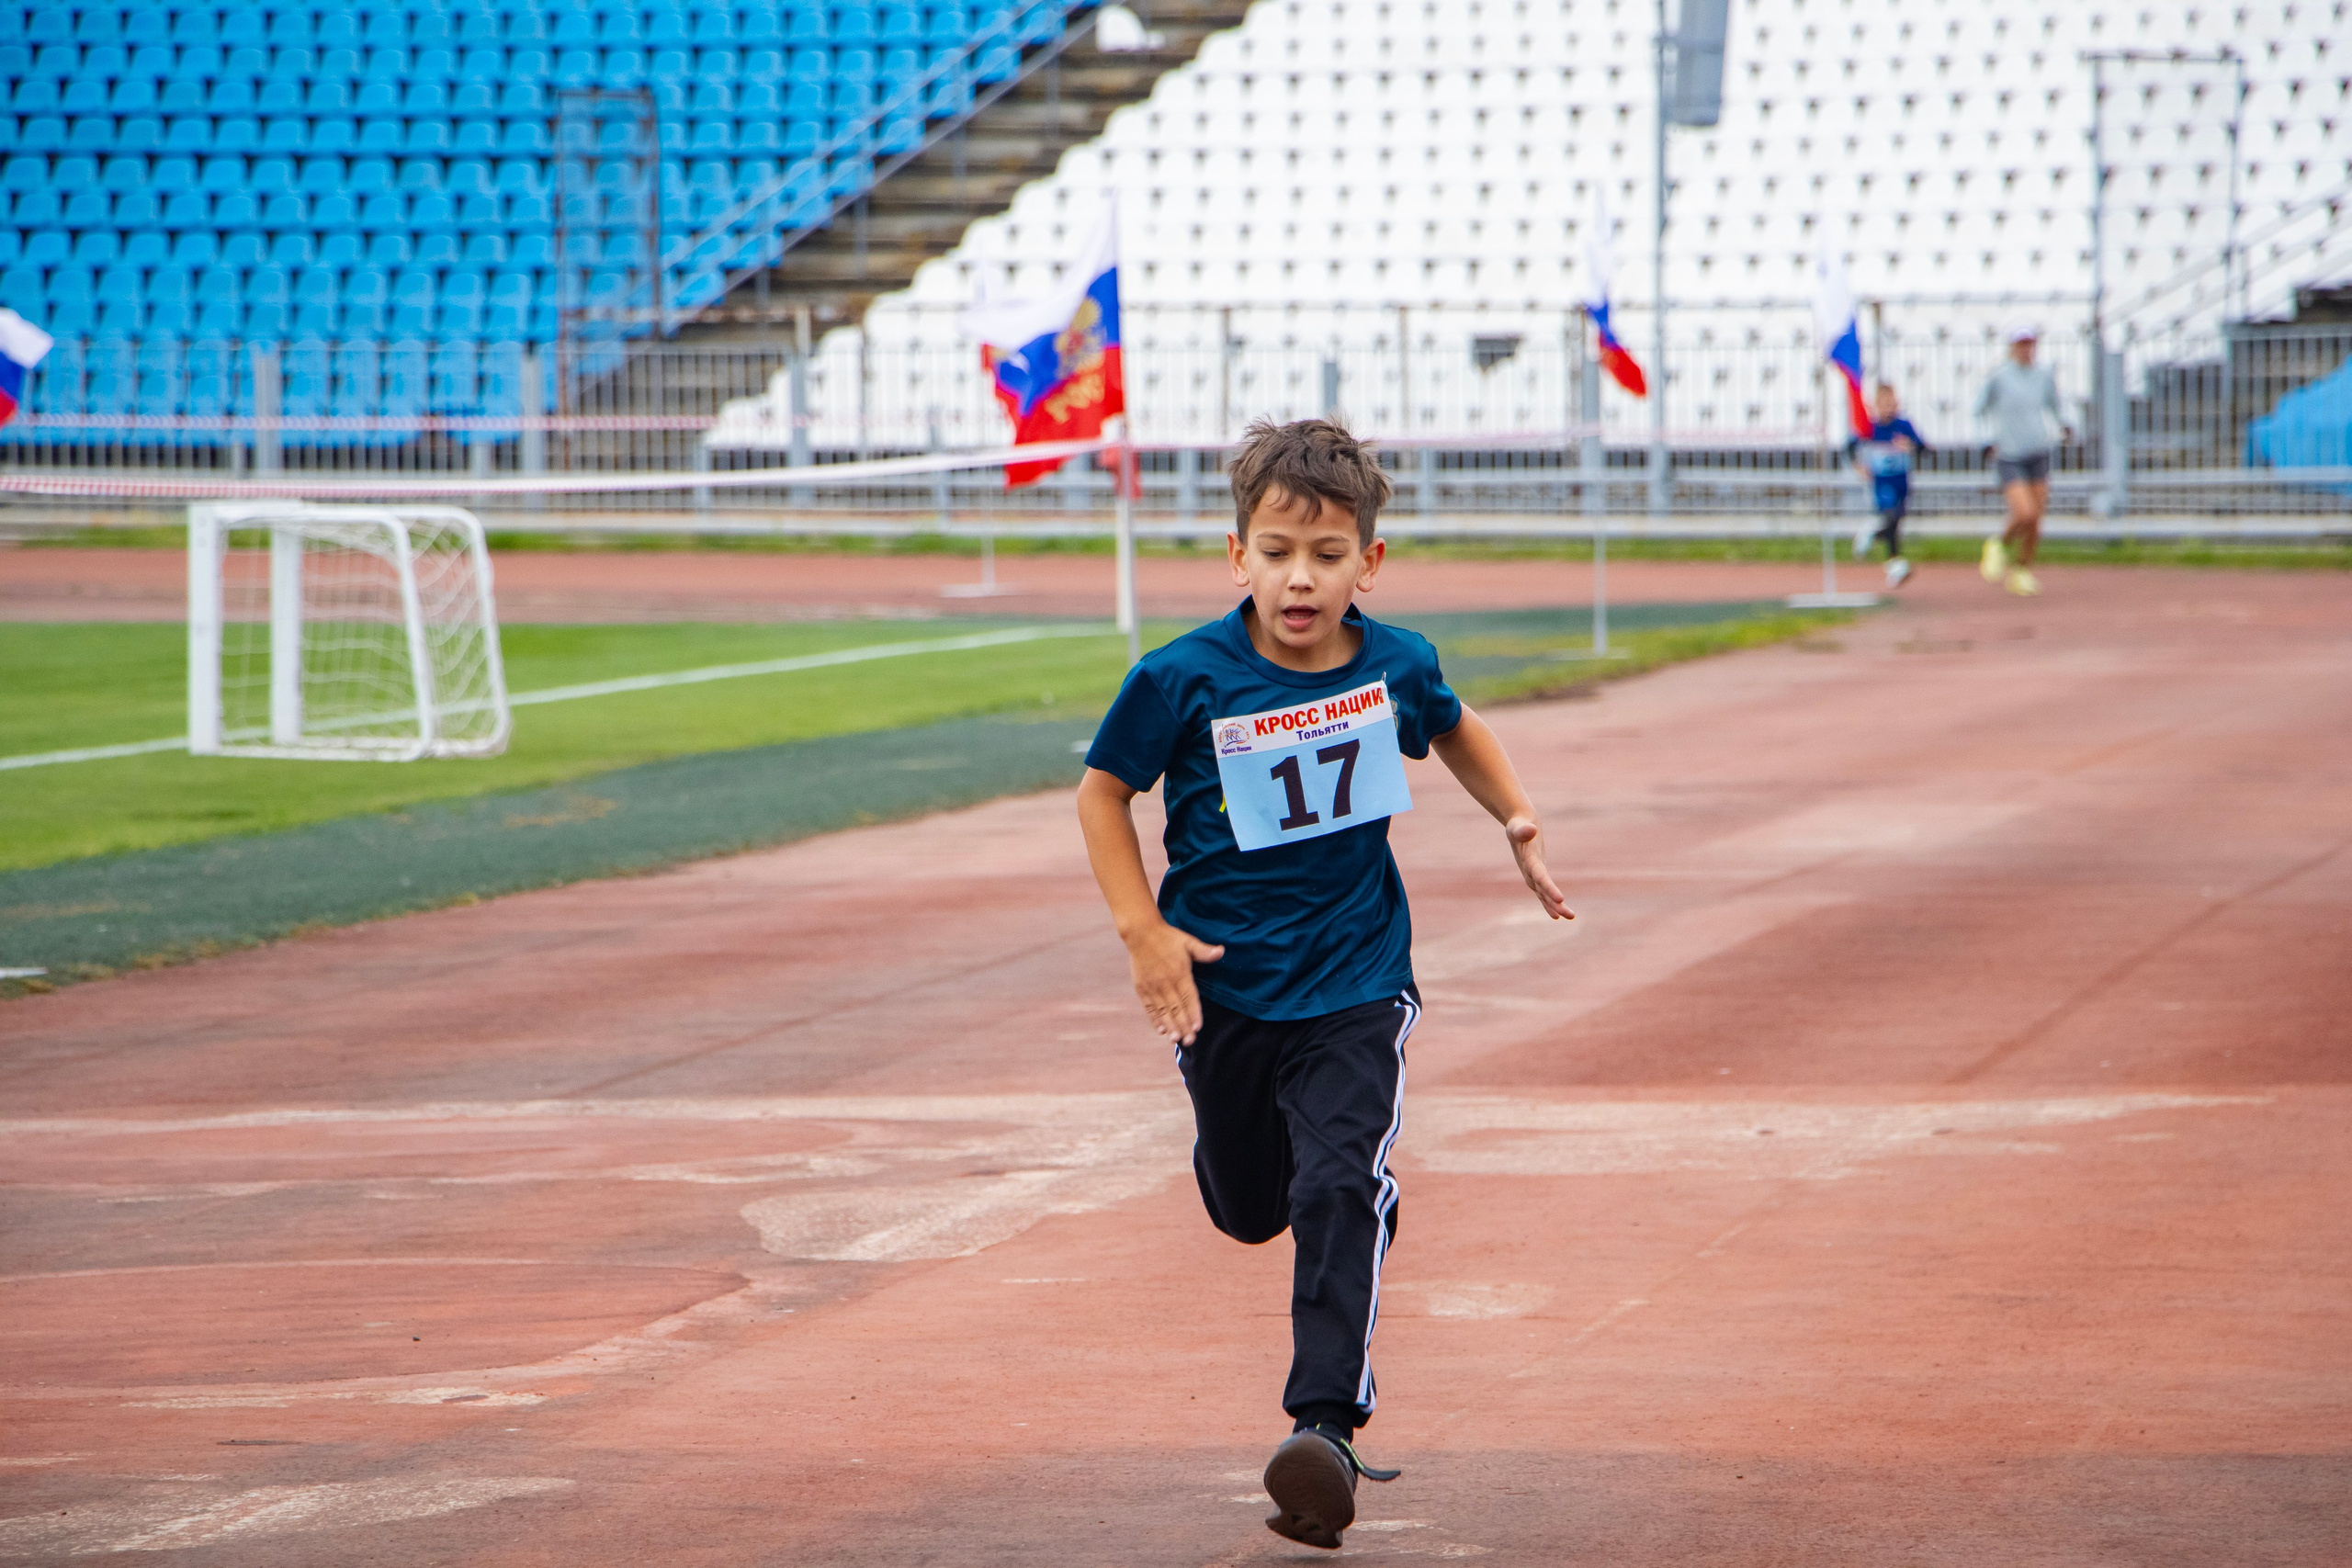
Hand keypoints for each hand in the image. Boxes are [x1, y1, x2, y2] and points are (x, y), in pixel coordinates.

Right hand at [1123, 919, 1224, 1044]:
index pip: (1189, 998)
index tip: (1198, 1027)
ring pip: (1163, 1011)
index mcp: (1180, 974)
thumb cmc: (1168, 938)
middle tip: (1190, 1041)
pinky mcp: (1142, 989)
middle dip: (1183, 1026)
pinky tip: (1161, 1030)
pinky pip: (1149, 1008)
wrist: (1141, 933)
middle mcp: (1166, 983)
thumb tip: (1221, 951)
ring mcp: (1152, 987)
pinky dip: (1155, 1020)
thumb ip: (1204, 951)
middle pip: (1176, 1009)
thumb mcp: (1188, 942)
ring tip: (1176, 1039)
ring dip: (1170, 1026)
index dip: (1194, 1013)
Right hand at [1506, 818, 1572, 920]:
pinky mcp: (1536, 875)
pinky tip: (1559, 913)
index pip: (1540, 876)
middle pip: (1542, 891)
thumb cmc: (1519, 824)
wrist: (1517, 825)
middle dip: (1554, 904)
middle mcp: (1529, 872)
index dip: (1549, 888)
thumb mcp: (1519, 825)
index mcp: (1527, 861)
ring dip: (1556, 906)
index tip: (1561, 899)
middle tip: (1569, 915)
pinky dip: (1551, 902)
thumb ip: (1523, 830)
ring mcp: (1532, 876)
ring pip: (1544, 895)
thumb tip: (1531, 830)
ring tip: (1571, 916)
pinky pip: (1544, 892)